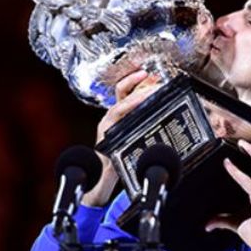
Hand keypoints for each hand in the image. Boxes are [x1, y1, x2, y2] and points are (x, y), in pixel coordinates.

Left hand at [82, 70, 161, 205]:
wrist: (98, 176)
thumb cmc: (103, 173)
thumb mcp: (110, 172)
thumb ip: (111, 170)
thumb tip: (116, 166)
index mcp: (106, 128)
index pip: (119, 109)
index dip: (132, 101)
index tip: (146, 96)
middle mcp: (109, 119)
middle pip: (119, 94)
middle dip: (133, 83)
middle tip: (149, 76)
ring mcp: (116, 117)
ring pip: (124, 94)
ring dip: (136, 83)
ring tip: (151, 75)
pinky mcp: (123, 119)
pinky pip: (131, 100)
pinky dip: (140, 92)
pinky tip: (152, 87)